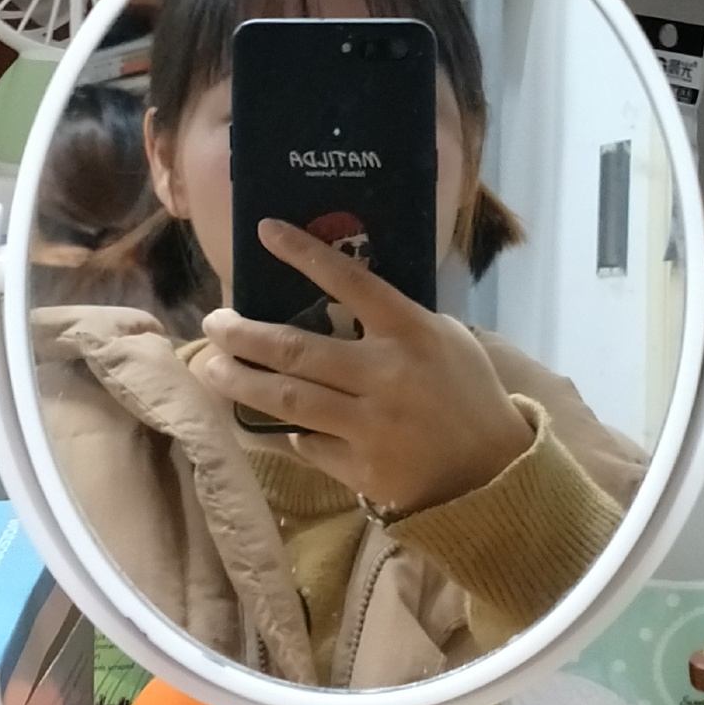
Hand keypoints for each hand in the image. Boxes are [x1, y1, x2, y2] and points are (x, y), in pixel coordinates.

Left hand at [201, 218, 534, 514]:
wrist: (493, 473)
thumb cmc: (470, 394)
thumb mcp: (446, 339)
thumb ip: (396, 321)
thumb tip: (338, 304)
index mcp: (411, 331)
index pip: (350, 281)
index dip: (304, 253)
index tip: (265, 231)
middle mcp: (385, 373)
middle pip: (296, 348)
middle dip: (243, 334)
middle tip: (213, 323)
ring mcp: (369, 424)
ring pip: (286, 399)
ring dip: (239, 381)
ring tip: (210, 367)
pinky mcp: (360, 468)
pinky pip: (307, 444)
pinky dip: (286, 431)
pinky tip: (267, 421)